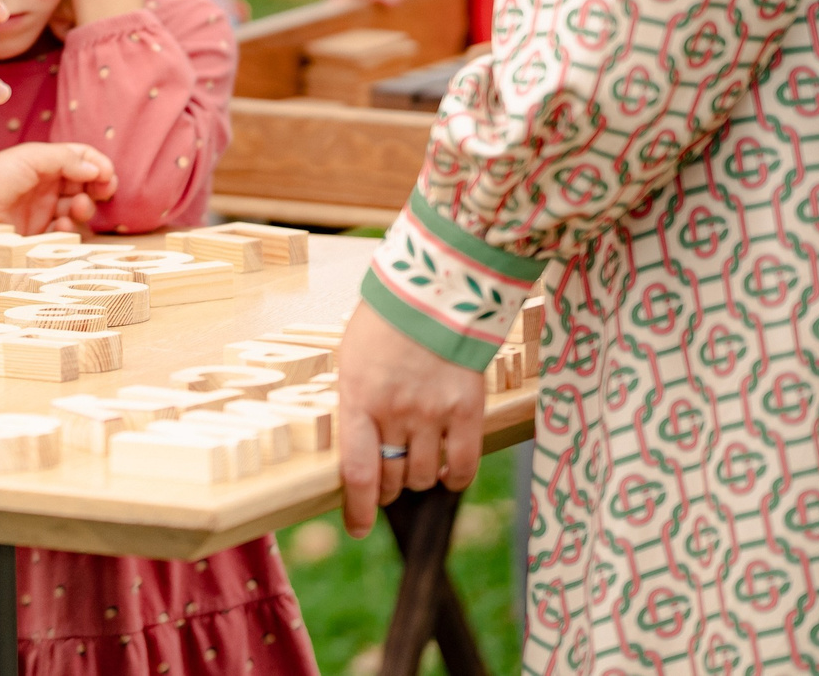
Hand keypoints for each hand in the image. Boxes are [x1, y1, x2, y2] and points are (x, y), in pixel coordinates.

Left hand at [0, 142, 117, 234]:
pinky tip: (60, 226)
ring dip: (85, 207)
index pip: (81, 159)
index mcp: (44, 162)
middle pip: (86, 184)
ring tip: (76, 208)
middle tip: (102, 192)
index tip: (108, 175)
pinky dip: (69, 230)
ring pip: (78, 209)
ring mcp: (42, 210)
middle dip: (99, 187)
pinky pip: (64, 233)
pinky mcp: (37, 235)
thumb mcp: (30, 158)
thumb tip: (98, 169)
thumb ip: (66, 159)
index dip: (98, 165)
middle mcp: (46, 184)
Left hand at [336, 301, 488, 534]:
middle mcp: (396, 412)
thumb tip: (356, 444)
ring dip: (416, 480)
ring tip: (413, 467)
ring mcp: (434, 413)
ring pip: (424, 475)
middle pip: (393, 477)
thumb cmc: (382, 323)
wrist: (432, 290)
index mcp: (358, 399)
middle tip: (386, 484)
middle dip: (387, 489)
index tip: (356, 528)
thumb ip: (354, 403)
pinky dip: (454, 476)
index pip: (359, 472)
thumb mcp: (350, 359)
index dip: (358, 509)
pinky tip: (446, 473)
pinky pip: (463, 463)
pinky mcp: (468, 409)